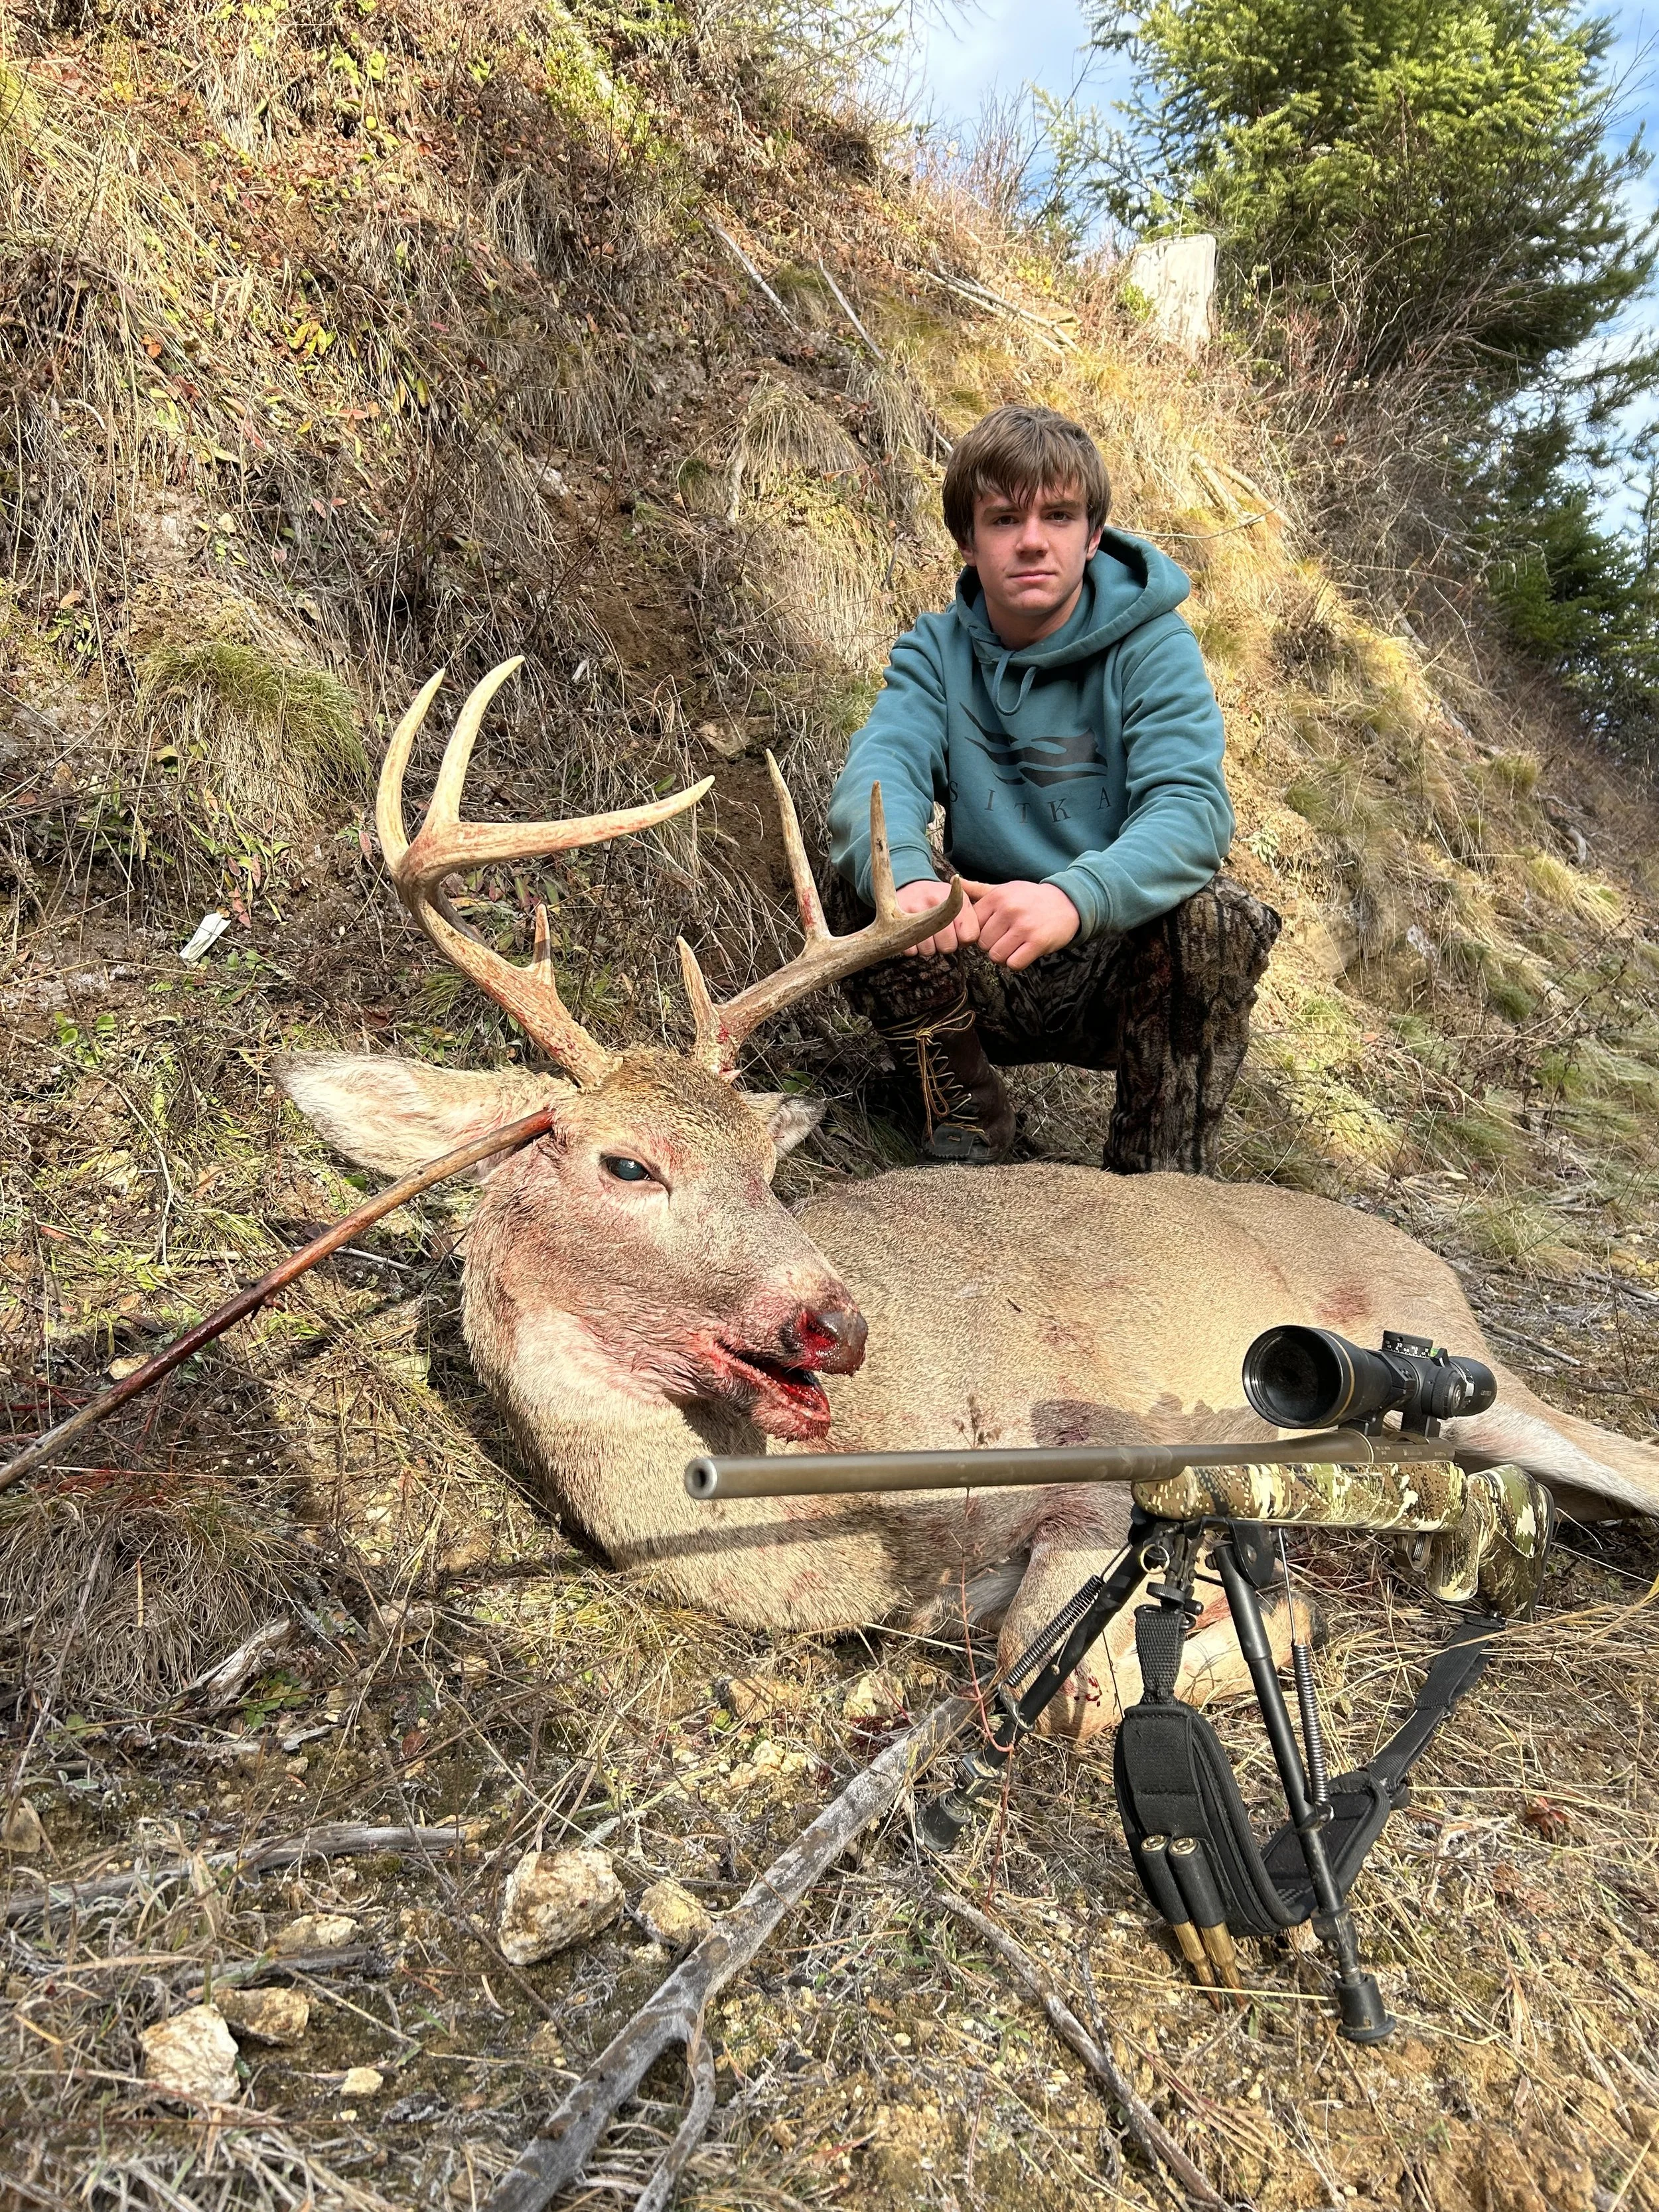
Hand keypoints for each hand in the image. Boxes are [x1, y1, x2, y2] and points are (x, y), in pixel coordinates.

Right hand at [896, 877, 979, 957]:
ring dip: (929, 946)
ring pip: (929, 950)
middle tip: (940, 932)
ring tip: (926, 931)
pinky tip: (914, 933)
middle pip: (948, 946)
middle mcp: (935, 903)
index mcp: (954, 899)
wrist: (910, 884)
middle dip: (946, 944)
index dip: (963, 939)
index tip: (958, 932)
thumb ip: (974, 918)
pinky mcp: (896, 921)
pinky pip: (911, 950)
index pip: (968, 937)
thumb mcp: (961, 898)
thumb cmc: (940, 897)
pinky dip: (913, 946)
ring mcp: (914, 912)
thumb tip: (975, 939)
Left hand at [960, 880, 1078, 968]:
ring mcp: (1024, 926)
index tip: (993, 930)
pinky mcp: (1038, 942)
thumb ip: (978, 889)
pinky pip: (1014, 964)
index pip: (972, 926)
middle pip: (983, 944)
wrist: (1067, 903)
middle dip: (992, 945)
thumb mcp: (1004, 889)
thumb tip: (952, 881)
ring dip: (1004, 956)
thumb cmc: (1030, 899)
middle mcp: (1009, 910)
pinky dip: (1016, 963)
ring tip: (1014, 945)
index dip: (980, 932)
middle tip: (1006, 938)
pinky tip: (1023, 952)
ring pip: (996, 956)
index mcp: (997, 897)